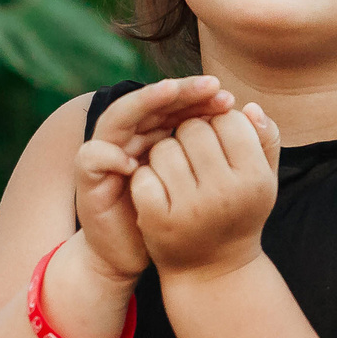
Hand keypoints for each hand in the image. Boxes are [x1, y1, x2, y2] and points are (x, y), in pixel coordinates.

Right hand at [75, 76, 234, 279]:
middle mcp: (129, 136)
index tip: (228, 98)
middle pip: (149, 101)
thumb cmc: (172, 217)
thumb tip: (248, 115)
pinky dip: (110, 155)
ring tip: (170, 94)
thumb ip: (221, 151)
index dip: (199, 97)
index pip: (175, 103)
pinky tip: (134, 160)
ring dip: (143, 104)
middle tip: (207, 87)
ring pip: (118, 116)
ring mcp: (106, 152)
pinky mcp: (88, 176)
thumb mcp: (200, 184)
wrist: (131, 251)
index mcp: (155, 133)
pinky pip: (93, 156)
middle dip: (177, 91)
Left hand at [130, 105, 282, 280]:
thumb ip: (264, 138)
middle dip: (190, 135)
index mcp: (255, 178)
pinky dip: (146, 178)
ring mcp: (189, 208)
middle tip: (195, 158)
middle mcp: (225, 193)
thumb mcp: (263, 178)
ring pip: (164, 147)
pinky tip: (159, 191)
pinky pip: (143, 175)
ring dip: (165, 154)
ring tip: (178, 174)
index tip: (220, 144)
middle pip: (193, 128)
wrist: (213, 270)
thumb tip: (249, 106)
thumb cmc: (239, 212)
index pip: (229, 119)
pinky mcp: (158, 220)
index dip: (220, 124)